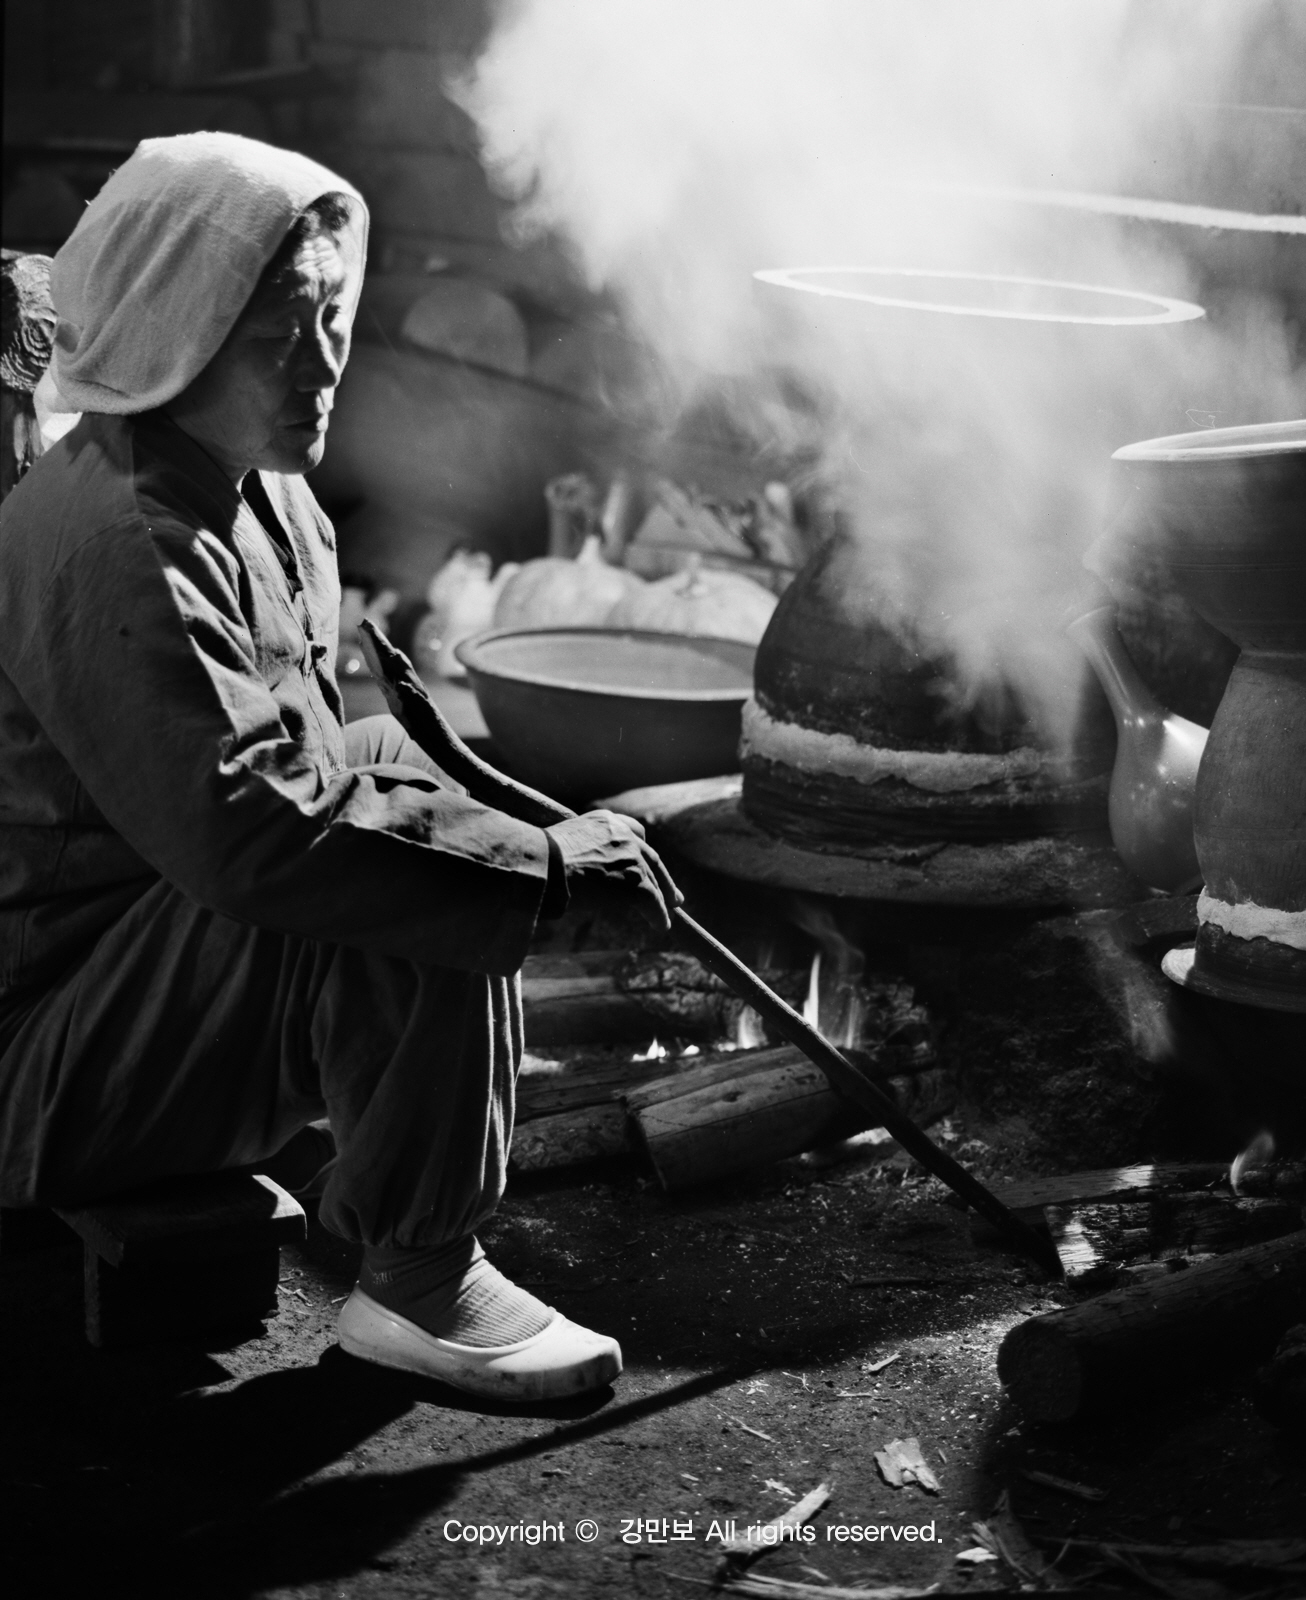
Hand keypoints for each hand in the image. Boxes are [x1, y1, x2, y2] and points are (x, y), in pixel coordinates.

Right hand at [547, 810, 682, 931]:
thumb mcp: (560, 843)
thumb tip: (569, 866)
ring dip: (662, 899)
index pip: (633, 831)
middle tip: (671, 893)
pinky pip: (653, 903)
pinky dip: (658, 916)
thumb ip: (576, 849)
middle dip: (661, 876)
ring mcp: (632, 858)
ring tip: (666, 913)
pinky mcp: (636, 884)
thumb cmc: (538, 860)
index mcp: (604, 821)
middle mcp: (623, 835)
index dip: (641, 849)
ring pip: (654, 882)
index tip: (645, 860)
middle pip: (650, 857)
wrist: (542, 867)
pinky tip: (660, 926)